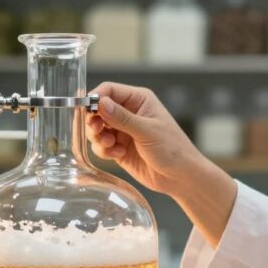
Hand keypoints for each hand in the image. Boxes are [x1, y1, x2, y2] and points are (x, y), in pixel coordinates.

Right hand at [88, 82, 210, 198]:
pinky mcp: (119, 148)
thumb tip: (100, 103)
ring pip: (96, 129)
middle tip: (97, 130)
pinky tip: (119, 155)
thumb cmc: (172, 149)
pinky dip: (104, 151)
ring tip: (111, 145)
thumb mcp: (147, 131)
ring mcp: (123, 131)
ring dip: (98, 138)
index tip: (88, 110)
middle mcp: (128, 113)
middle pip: (98, 109)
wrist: (180, 177)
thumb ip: (122, 118)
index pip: (109, 90)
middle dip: (94, 121)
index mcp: (138, 100)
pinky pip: (101, 146)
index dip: (96, 98)